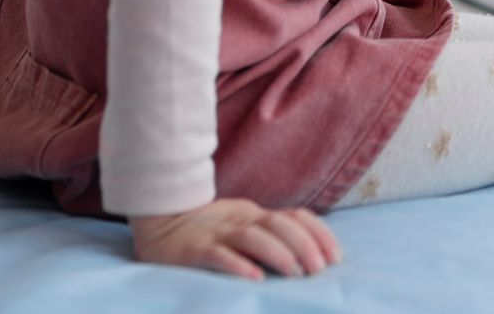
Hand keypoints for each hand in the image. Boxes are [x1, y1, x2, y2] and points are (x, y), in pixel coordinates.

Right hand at [131, 197, 341, 280]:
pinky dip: (237, 265)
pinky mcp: (193, 250)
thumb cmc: (207, 231)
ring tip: (295, 272)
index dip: (319, 234)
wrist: (158, 221)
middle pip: (278, 225)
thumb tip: (311, 257)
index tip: (336, 257)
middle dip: (304, 245)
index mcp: (255, 215)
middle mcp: (240, 220)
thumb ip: (270, 236)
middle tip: (319, 270)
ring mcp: (217, 233)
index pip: (295, 217)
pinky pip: (218, 255)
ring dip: (278, 253)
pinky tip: (254, 278)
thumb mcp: (243, 227)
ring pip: (253, 236)